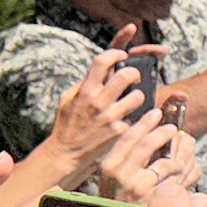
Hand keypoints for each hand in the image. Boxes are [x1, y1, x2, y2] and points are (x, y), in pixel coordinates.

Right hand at [40, 38, 156, 182]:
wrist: (67, 154)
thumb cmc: (67, 124)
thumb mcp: (67, 99)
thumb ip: (84, 84)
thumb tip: (101, 71)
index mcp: (85, 91)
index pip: (102, 61)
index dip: (115, 52)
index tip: (122, 54)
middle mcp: (99, 102)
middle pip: (126, 75)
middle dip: (134, 72)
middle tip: (135, 76)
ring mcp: (111, 117)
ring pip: (137, 96)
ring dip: (138, 95)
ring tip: (133, 100)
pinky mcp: (120, 131)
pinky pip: (136, 116)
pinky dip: (135, 116)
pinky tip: (130, 119)